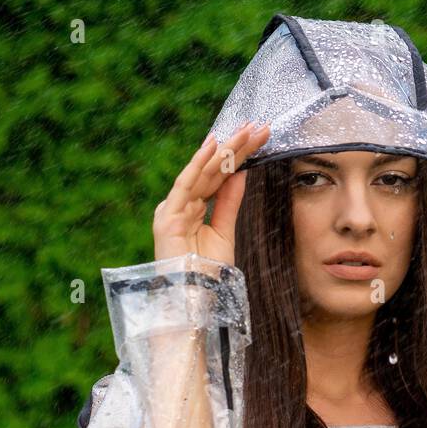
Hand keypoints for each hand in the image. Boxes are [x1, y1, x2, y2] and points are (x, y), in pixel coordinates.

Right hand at [152, 120, 270, 262]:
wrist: (193, 301)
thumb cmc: (206, 274)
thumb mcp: (224, 232)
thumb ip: (229, 202)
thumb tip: (241, 173)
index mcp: (193, 209)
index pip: (218, 176)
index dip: (239, 156)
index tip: (259, 137)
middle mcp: (181, 204)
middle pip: (212, 170)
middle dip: (236, 147)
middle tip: (259, 127)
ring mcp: (172, 209)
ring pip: (202, 172)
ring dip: (224, 150)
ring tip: (245, 131)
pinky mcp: (167, 217)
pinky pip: (185, 185)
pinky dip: (199, 165)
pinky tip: (214, 146)